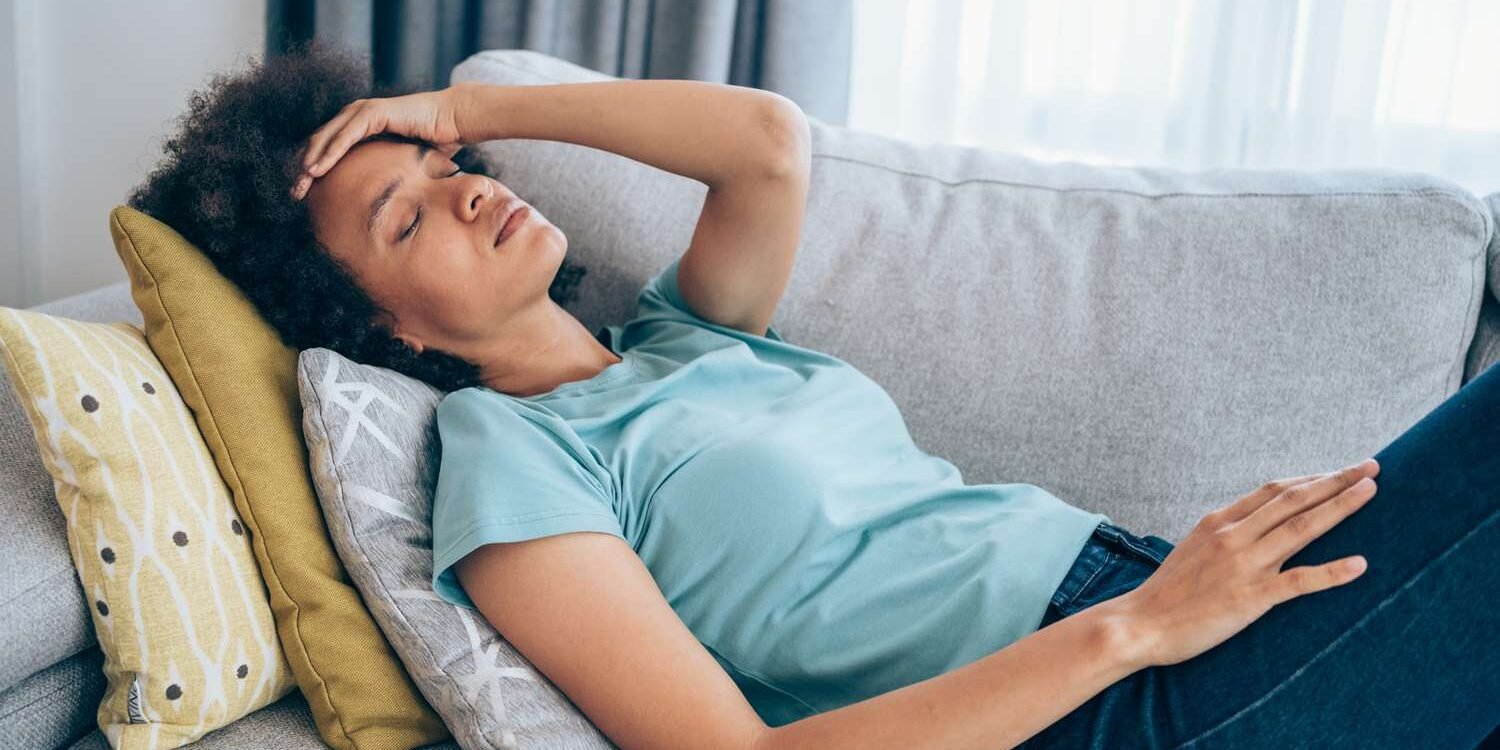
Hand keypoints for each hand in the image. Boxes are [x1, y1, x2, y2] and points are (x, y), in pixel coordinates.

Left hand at [291, 83, 476, 199]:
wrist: (456, 121)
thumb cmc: (437, 141)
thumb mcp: (404, 162)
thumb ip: (388, 172)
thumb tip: (386, 200)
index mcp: (361, 126)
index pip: (329, 147)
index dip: (314, 169)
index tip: (305, 194)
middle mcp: (357, 115)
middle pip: (321, 142)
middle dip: (304, 169)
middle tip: (294, 194)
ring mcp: (363, 111)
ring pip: (327, 138)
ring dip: (311, 162)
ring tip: (301, 184)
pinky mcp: (373, 112)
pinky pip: (345, 136)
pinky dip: (330, 153)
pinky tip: (317, 169)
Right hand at [1109, 458, 1379, 667]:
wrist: (1139, 623)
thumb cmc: (1167, 592)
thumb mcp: (1193, 548)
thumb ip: (1224, 534)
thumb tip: (1253, 526)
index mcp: (1219, 522)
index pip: (1273, 490)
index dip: (1311, 478)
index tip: (1339, 471)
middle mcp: (1233, 536)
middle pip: (1293, 500)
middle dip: (1336, 481)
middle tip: (1370, 468)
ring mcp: (1243, 565)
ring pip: (1301, 528)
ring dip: (1340, 507)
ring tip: (1370, 492)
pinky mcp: (1251, 597)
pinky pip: (1299, 581)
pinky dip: (1332, 571)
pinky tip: (1360, 564)